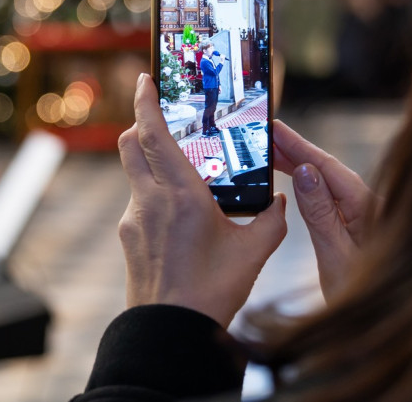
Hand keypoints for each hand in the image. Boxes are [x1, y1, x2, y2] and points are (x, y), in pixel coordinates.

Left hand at [117, 73, 287, 327]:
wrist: (172, 331)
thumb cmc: (211, 291)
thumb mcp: (253, 252)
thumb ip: (272, 220)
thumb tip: (283, 202)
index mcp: (180, 193)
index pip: (152, 132)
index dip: (145, 101)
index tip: (144, 80)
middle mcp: (150, 199)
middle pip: (130, 144)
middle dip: (141, 124)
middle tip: (160, 117)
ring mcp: (134, 219)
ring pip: (133, 173)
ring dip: (148, 161)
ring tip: (181, 171)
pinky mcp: (129, 238)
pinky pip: (138, 203)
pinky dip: (153, 194)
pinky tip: (179, 215)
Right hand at [272, 120, 377, 300]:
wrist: (384, 331)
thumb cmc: (366, 300)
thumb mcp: (335, 254)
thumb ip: (320, 212)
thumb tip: (305, 171)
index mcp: (369, 209)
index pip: (328, 167)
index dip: (300, 146)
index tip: (276, 129)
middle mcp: (372, 209)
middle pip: (331, 172)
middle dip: (298, 153)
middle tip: (267, 138)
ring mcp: (369, 219)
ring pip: (332, 184)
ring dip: (304, 168)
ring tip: (276, 155)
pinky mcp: (363, 231)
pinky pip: (335, 200)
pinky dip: (314, 188)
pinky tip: (301, 184)